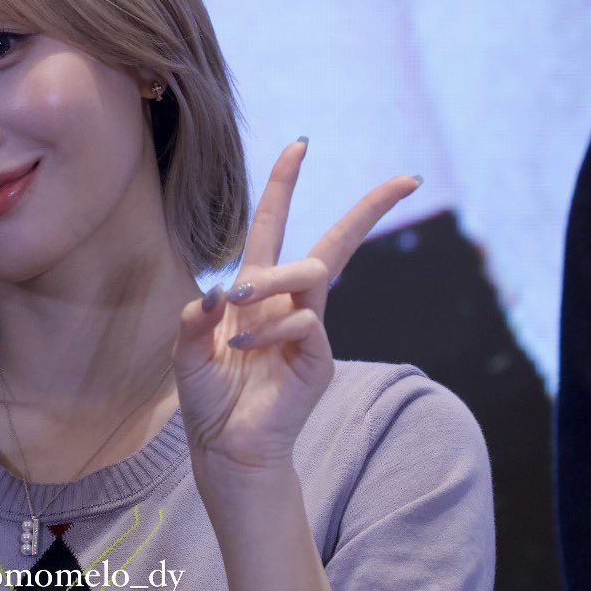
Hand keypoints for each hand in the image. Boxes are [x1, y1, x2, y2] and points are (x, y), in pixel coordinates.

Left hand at [173, 138, 419, 486]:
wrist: (225, 447)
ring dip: (273, 279)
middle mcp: (287, 301)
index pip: (273, 225)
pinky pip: (305, 321)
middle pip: (332, 243)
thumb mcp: (185, 350)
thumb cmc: (208, 396)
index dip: (285, 185)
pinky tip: (247, 348)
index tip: (301, 144)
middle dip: (368, 209)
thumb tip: (215, 292)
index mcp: (254, 288)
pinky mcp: (320, 357)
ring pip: (312, 272)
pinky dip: (272, 329)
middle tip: (404, 181)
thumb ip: (192, 320)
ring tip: (239, 303)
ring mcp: (309, 328)